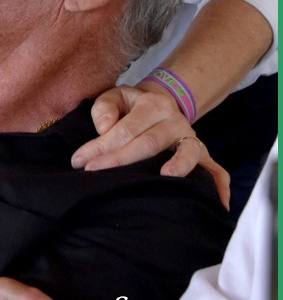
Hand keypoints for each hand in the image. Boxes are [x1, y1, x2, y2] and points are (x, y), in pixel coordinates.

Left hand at [71, 84, 229, 208]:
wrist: (162, 103)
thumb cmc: (132, 106)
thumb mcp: (115, 96)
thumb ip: (105, 108)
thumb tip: (105, 128)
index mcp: (152, 105)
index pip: (124, 129)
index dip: (101, 146)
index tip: (80, 161)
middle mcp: (175, 121)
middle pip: (149, 143)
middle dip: (120, 160)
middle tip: (94, 172)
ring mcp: (191, 139)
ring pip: (187, 152)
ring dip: (179, 165)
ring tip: (165, 177)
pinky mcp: (203, 155)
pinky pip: (216, 169)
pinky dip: (219, 184)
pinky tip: (218, 202)